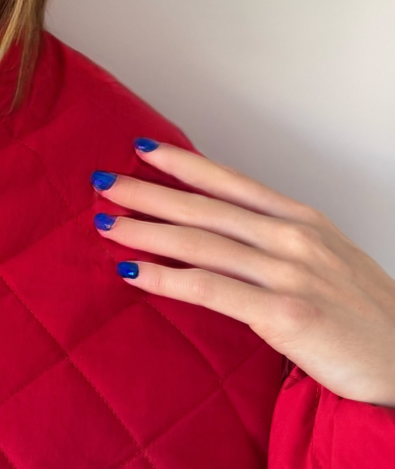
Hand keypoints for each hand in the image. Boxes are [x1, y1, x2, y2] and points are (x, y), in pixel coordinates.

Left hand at [93, 141, 394, 406]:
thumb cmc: (365, 320)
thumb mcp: (327, 262)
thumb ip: (280, 245)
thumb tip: (225, 237)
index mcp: (304, 221)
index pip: (233, 182)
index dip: (186, 164)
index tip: (143, 148)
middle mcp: (294, 238)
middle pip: (207, 208)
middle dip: (150, 192)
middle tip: (104, 183)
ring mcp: (291, 273)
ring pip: (201, 243)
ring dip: (146, 232)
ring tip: (105, 224)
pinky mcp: (286, 313)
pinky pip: (210, 290)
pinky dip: (165, 279)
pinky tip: (132, 272)